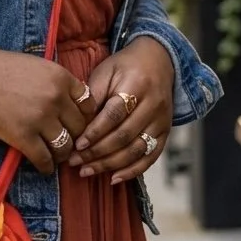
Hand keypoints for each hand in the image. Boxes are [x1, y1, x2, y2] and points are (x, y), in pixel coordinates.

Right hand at [0, 48, 95, 174]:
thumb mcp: (34, 66)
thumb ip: (55, 82)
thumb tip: (69, 104)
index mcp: (60, 76)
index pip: (88, 104)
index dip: (83, 116)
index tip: (74, 122)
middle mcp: (55, 97)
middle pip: (80, 127)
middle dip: (74, 137)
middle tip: (65, 141)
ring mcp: (40, 118)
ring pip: (65, 147)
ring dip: (61, 154)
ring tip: (54, 155)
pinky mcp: (23, 137)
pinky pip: (44, 160)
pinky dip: (45, 166)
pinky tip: (42, 166)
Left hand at [68, 36, 173, 183]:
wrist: (157, 62)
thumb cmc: (125, 67)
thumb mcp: (106, 71)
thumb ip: (94, 95)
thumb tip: (78, 121)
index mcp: (136, 85)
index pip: (114, 114)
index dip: (95, 131)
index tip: (77, 144)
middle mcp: (153, 105)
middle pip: (124, 135)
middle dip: (97, 152)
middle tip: (75, 161)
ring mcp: (162, 121)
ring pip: (136, 150)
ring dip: (110, 164)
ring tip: (87, 171)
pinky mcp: (165, 133)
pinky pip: (150, 157)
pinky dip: (132, 171)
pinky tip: (114, 178)